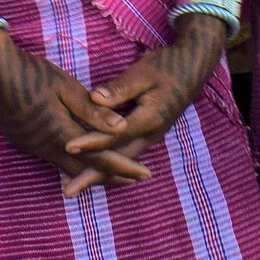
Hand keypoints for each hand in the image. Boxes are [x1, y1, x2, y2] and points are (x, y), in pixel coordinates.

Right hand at [0, 30, 149, 193]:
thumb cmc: (31, 74)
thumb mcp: (66, 87)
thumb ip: (93, 112)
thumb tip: (122, 128)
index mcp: (62, 133)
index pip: (101, 158)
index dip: (125, 167)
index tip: (146, 174)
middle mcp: (46, 148)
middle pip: (85, 171)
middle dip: (111, 176)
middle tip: (134, 179)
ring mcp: (32, 147)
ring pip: (67, 167)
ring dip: (90, 170)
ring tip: (112, 171)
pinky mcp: (23, 142)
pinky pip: (52, 158)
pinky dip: (71, 161)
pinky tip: (79, 156)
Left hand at [72, 18, 227, 197]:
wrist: (192, 68)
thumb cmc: (167, 67)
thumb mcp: (142, 73)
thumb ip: (119, 88)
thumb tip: (94, 98)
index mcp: (149, 120)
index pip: (115, 136)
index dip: (90, 142)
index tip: (68, 148)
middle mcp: (150, 135)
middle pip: (117, 160)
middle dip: (92, 176)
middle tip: (68, 192)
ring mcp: (149, 137)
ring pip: (120, 161)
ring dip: (98, 173)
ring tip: (73, 185)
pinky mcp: (146, 134)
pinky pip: (124, 153)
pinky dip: (108, 163)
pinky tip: (91, 167)